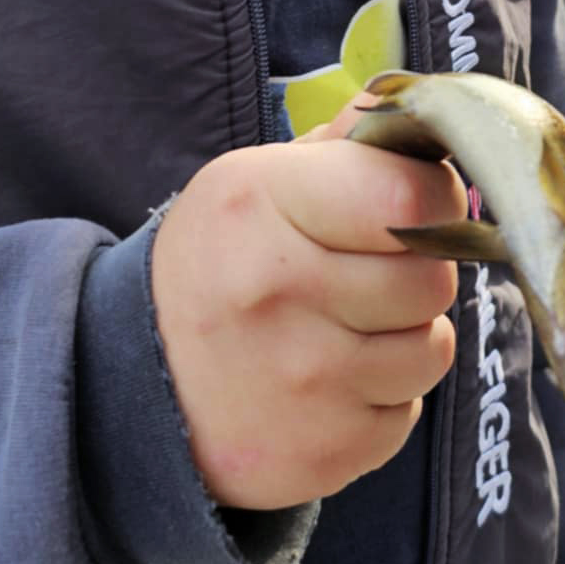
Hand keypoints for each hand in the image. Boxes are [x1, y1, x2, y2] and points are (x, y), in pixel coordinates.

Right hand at [151, 101, 465, 509]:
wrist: (131, 389)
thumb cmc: (216, 266)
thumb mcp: (254, 182)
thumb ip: (345, 145)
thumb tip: (427, 112)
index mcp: (260, 205)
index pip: (408, 194)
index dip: (432, 197)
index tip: (412, 204)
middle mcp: (280, 292)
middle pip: (430, 277)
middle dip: (415, 271)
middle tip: (366, 273)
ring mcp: (303, 381)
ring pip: (431, 348)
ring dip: (404, 337)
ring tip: (345, 327)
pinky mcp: (323, 451)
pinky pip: (406, 411)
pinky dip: (381, 397)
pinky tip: (328, 382)